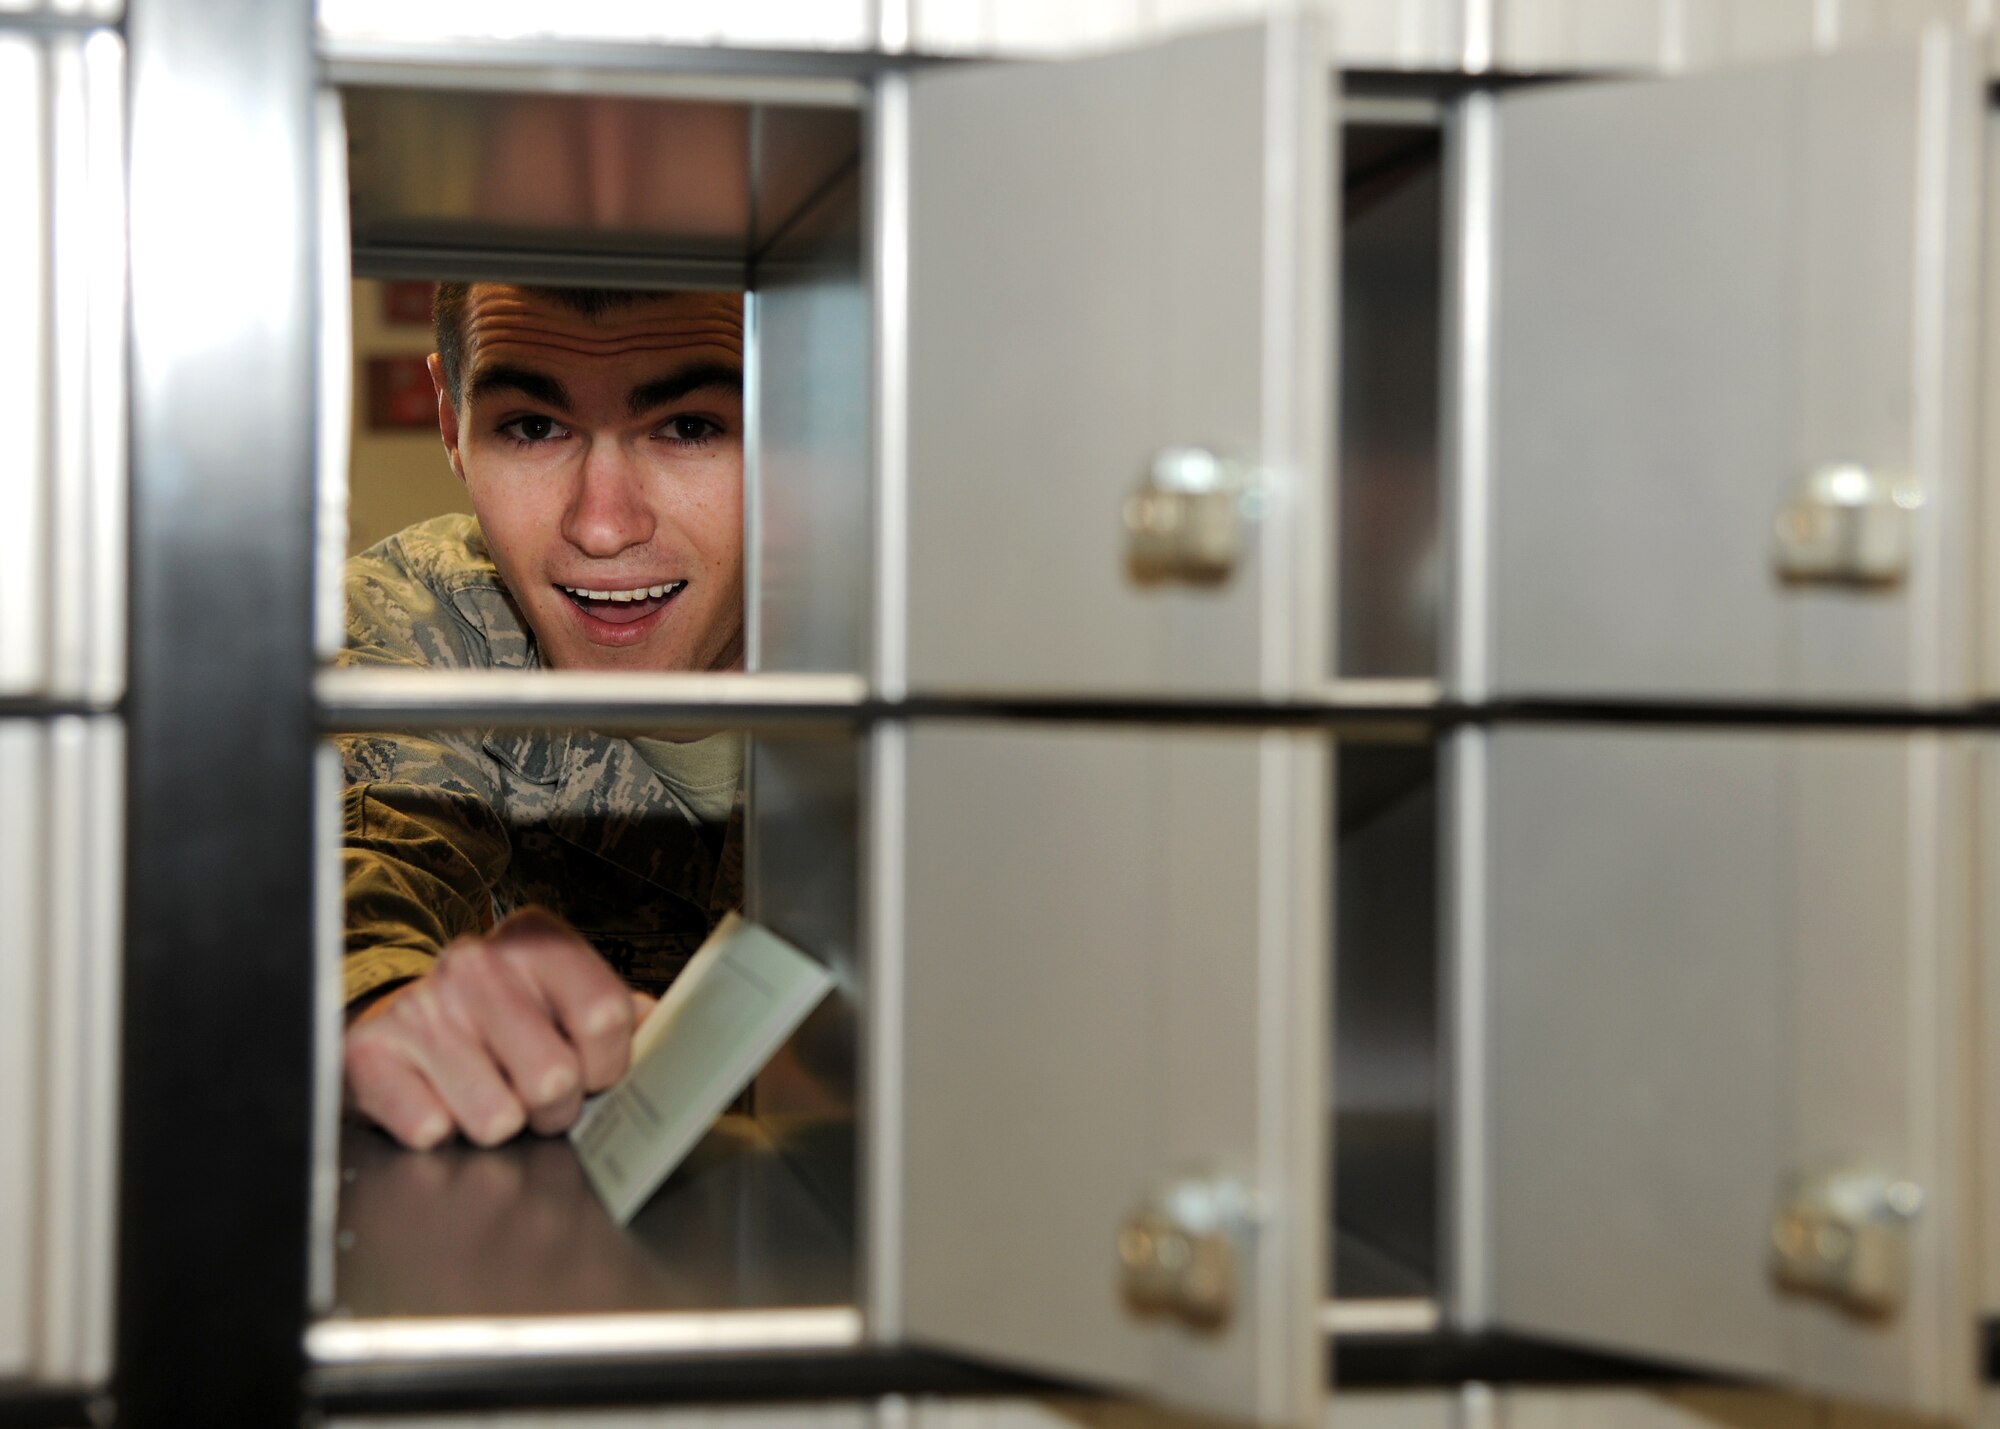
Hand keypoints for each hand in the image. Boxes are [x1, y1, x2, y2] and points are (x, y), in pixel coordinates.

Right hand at [344, 908, 652, 1149]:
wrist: (397, 1026)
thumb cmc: (497, 1020)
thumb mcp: (562, 998)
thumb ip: (617, 1012)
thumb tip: (661, 1027)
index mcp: (537, 941)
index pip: (605, 1015)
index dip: (609, 1065)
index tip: (595, 1074)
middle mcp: (476, 963)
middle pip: (554, 1077)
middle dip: (555, 1110)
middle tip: (539, 1100)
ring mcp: (420, 1006)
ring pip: (496, 1117)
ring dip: (498, 1125)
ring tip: (487, 1099)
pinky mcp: (371, 1052)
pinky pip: (430, 1129)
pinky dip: (441, 1132)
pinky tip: (438, 1102)